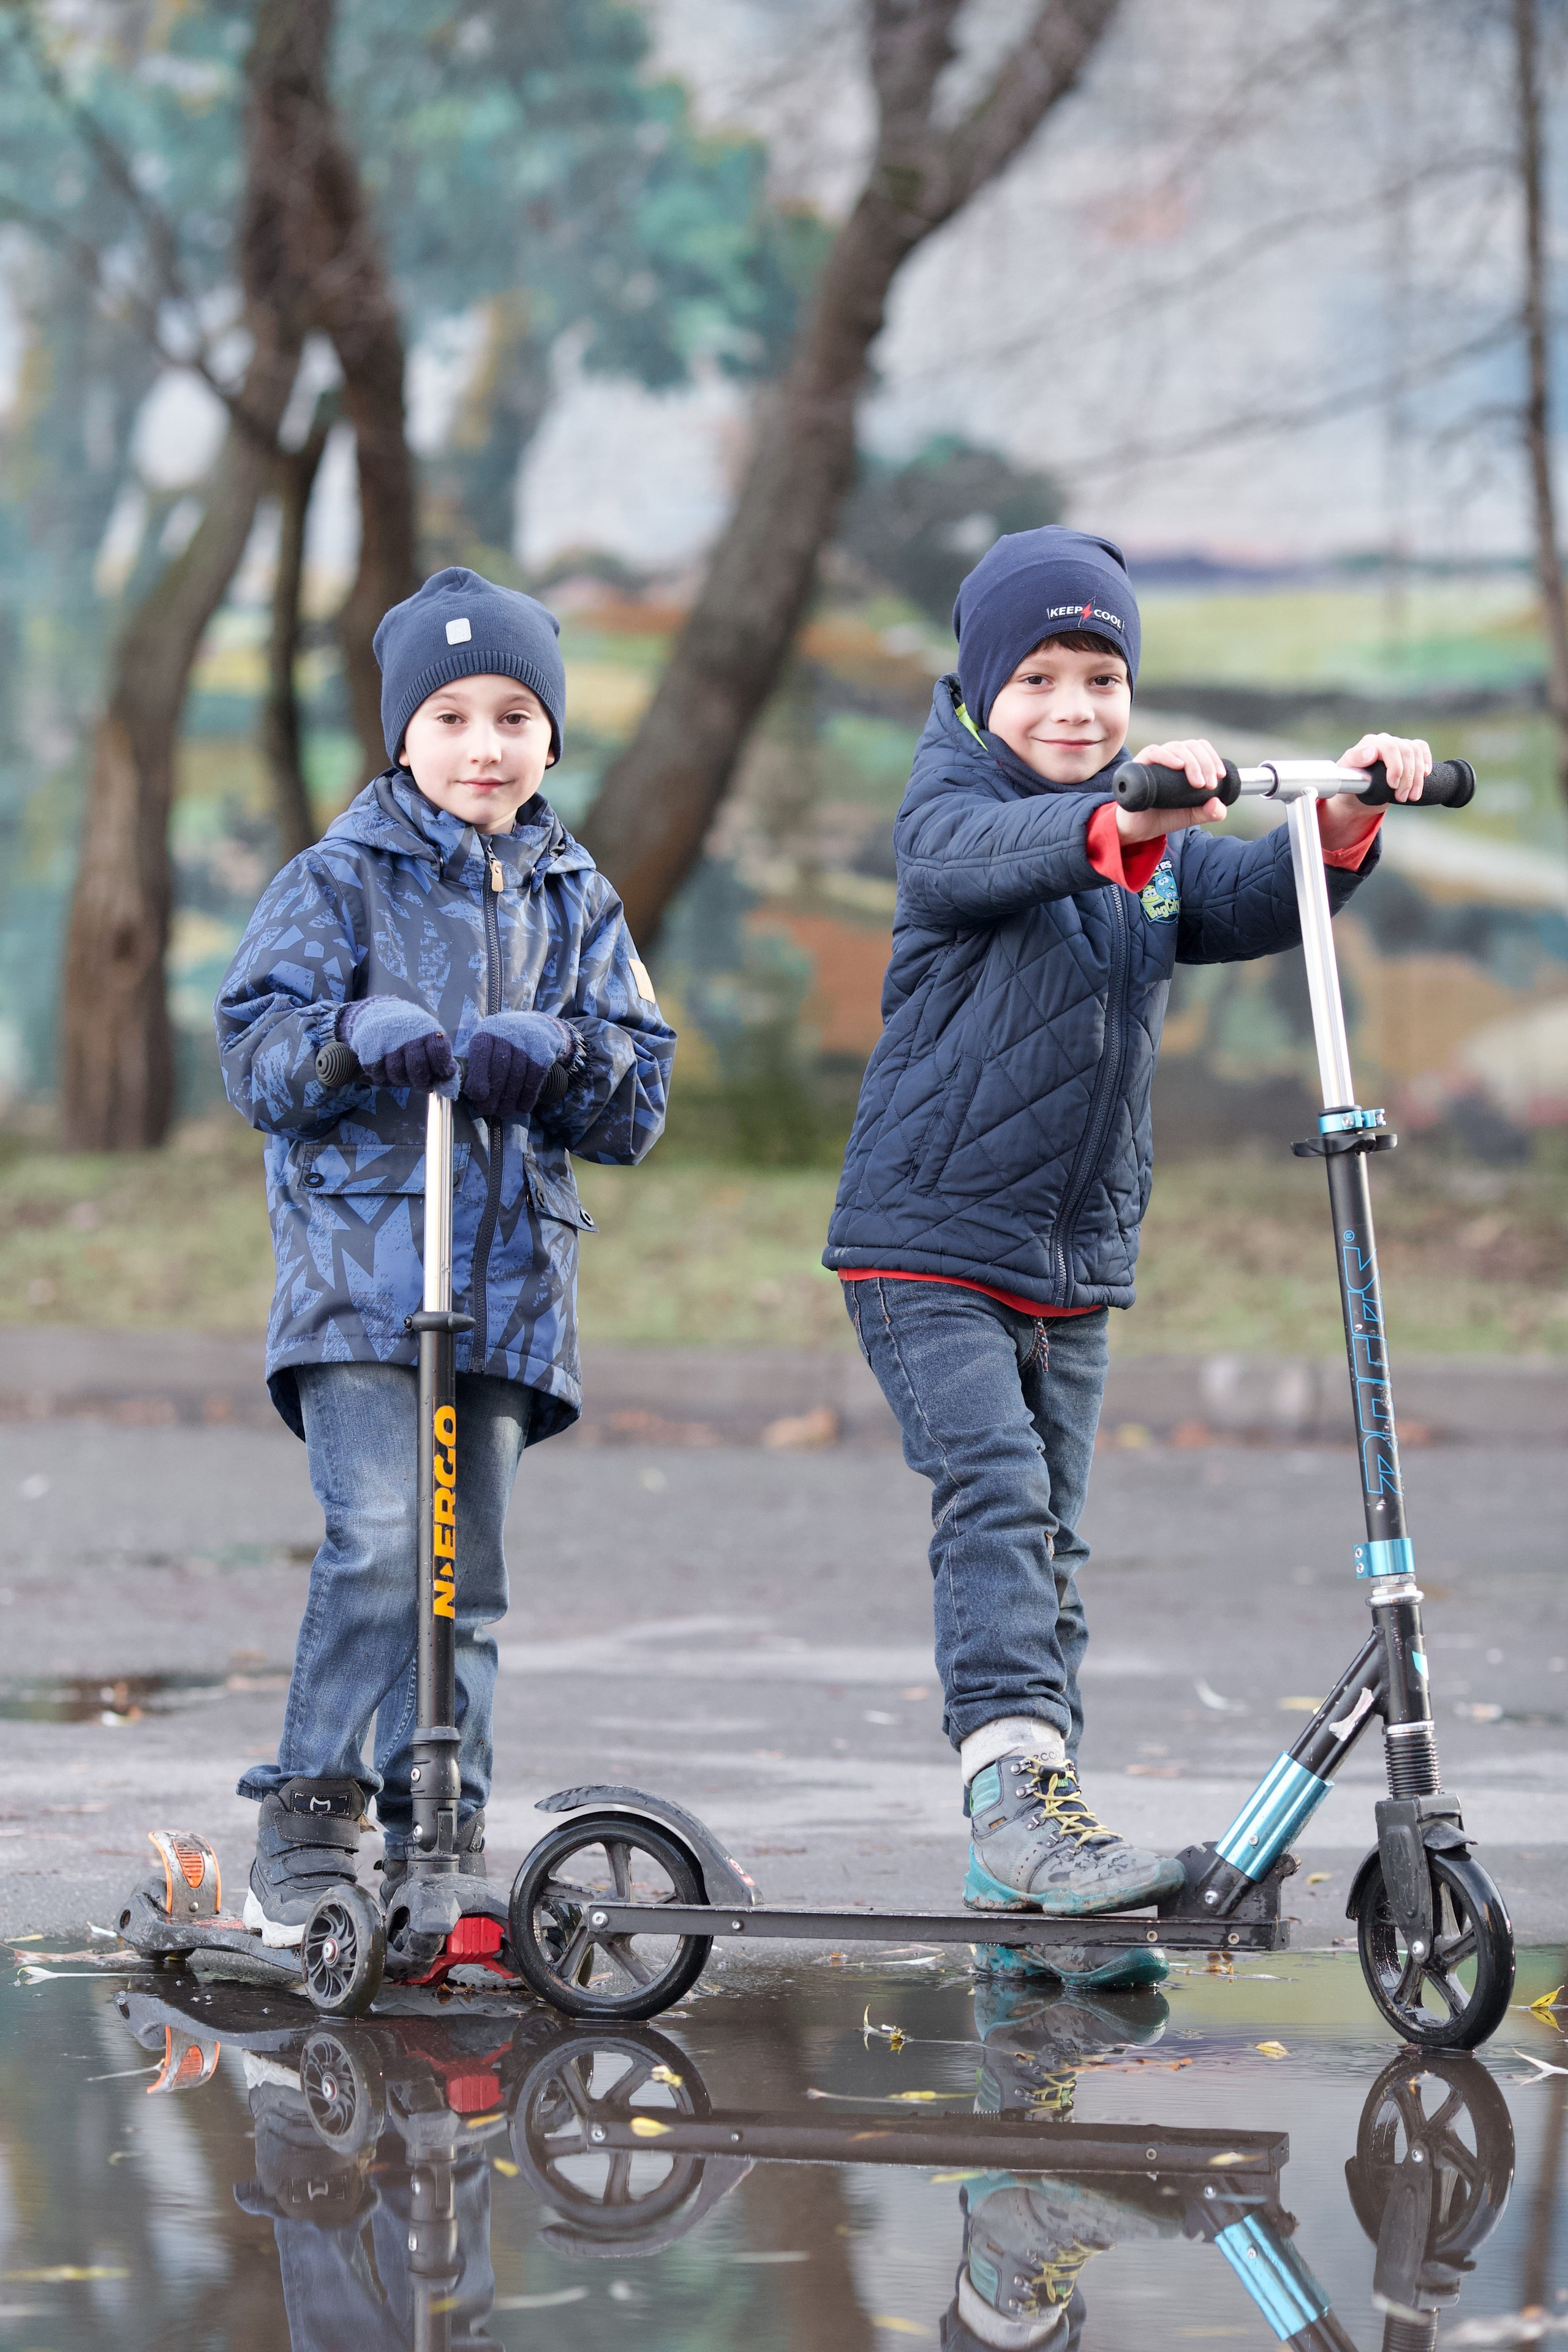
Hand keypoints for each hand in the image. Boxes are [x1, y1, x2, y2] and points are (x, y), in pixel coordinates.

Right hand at [337, 997, 454, 1091]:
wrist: (374, 1011)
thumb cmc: (408, 1029)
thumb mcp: (427, 1034)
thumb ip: (440, 1057)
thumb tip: (449, 1085)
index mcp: (426, 1029)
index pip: (439, 1053)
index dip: (442, 1069)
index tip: (441, 1075)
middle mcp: (407, 1035)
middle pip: (417, 1069)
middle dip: (422, 1082)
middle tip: (423, 1083)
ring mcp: (386, 1043)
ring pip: (397, 1076)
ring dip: (402, 1081)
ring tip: (404, 1074)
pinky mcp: (369, 1052)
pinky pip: (380, 1077)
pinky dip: (385, 1079)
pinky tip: (388, 1070)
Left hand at [463, 1011, 575, 1120]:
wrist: (538, 1029)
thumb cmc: (501, 1044)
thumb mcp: (484, 1045)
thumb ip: (468, 1063)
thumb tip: (448, 1086)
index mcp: (487, 1032)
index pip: (481, 1051)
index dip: (478, 1074)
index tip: (476, 1095)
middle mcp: (508, 1034)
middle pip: (500, 1066)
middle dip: (493, 1093)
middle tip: (487, 1111)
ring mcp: (528, 1043)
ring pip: (518, 1075)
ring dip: (509, 1099)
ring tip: (502, 1112)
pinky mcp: (543, 1053)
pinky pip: (534, 1080)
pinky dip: (527, 1097)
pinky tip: (521, 1107)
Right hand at [1115, 739, 1228, 843]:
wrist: (1138, 829)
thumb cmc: (1163, 816)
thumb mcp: (1192, 816)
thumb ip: (1210, 812)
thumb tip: (1218, 803)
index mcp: (1183, 763)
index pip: (1201, 748)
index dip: (1213, 758)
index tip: (1221, 776)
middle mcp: (1170, 758)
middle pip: (1192, 746)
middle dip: (1206, 763)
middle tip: (1210, 785)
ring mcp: (1154, 760)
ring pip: (1176, 747)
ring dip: (1192, 763)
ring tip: (1197, 783)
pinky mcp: (1139, 766)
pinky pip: (1153, 752)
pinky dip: (1167, 756)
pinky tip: (1178, 765)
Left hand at [1321, 731, 1431, 850]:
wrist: (1357, 792)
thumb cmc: (1350, 783)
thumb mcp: (1345, 774)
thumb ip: (1355, 760)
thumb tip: (1371, 753)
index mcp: (1369, 743)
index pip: (1390, 747)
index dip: (1396, 767)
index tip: (1393, 785)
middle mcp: (1384, 740)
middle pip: (1406, 751)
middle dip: (1407, 777)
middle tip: (1402, 797)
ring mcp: (1397, 744)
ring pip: (1416, 753)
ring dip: (1417, 777)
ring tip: (1412, 796)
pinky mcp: (1407, 751)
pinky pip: (1421, 748)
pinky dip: (1426, 762)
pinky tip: (1425, 775)